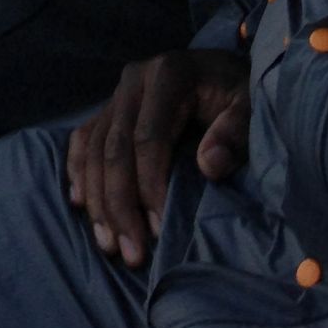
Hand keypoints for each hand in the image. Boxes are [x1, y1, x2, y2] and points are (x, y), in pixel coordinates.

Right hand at [65, 49, 250, 270]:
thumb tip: (208, 165)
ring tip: (108, 244)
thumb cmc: (239, 96)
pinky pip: (83, 139)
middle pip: (115, 147)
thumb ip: (235, 133)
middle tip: (131, 253)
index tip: (158, 230)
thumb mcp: (250, 108)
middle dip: (119, 204)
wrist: (225, 73)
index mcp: (167, 75)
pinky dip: (78, 171)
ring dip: (97, 199)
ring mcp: (117, 93)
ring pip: (93, 148)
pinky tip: (79, 203)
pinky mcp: (109, 107)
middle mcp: (134, 80)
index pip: (148, 137)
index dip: (149, 185)